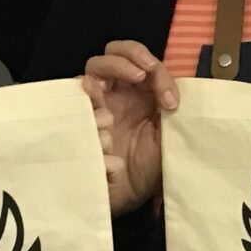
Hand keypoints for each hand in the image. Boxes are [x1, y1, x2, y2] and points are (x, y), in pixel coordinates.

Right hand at [82, 41, 176, 215]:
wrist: (130, 197)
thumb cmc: (149, 167)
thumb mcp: (168, 137)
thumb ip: (167, 111)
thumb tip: (169, 93)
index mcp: (142, 93)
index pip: (144, 63)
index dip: (157, 71)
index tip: (171, 102)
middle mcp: (118, 93)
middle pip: (114, 53)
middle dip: (130, 57)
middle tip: (144, 75)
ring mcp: (99, 104)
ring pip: (95, 68)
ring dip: (113, 69)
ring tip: (132, 82)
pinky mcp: (84, 120)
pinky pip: (80, 99)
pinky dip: (90, 93)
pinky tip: (103, 103)